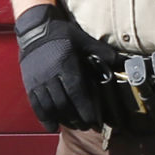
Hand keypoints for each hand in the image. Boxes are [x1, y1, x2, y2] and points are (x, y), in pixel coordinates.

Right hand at [13, 5, 102, 132]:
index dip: (86, 109)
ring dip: (63, 119)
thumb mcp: (84, 40)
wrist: (35, 28)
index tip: (95, 121)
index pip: (77, 92)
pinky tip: (52, 126)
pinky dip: (44, 118)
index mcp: (66, 64)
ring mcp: (37, 81)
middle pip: (64, 103)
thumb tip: (125, 62)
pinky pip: (36, 105)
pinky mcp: (29, 84)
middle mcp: (50, 75)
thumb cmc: (62, 34)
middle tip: (88, 126)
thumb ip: (103, 53)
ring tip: (74, 125)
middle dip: (77, 118)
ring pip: (50, 107)